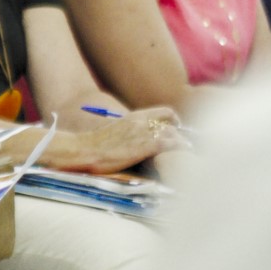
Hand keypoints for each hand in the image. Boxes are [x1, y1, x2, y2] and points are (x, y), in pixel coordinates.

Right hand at [69, 106, 189, 173]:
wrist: (85, 150)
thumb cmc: (95, 145)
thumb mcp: (115, 130)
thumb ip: (130, 130)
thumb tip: (138, 138)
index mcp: (134, 116)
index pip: (165, 112)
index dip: (174, 121)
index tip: (176, 129)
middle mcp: (141, 121)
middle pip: (172, 123)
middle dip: (180, 134)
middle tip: (182, 146)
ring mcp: (144, 133)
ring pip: (174, 134)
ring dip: (181, 143)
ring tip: (184, 153)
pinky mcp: (145, 146)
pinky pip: (171, 145)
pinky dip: (179, 149)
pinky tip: (180, 157)